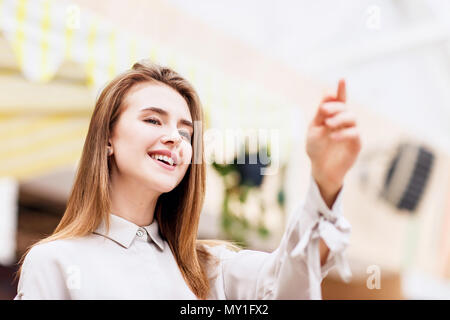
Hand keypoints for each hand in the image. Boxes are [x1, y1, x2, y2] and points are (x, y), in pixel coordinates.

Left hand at [306, 79, 361, 205]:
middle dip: (335, 106)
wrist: (320, 168)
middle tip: (324, 110)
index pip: (339, 100)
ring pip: (352, 118)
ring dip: (340, 118)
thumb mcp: (314, 128)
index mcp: (333, 116)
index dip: (341, 90)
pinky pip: (354, 134)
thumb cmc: (316, 148)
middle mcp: (344, 122)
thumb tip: (327, 92)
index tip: (342, 79)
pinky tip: (332, 136)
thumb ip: (320, 113)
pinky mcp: (356, 143)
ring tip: (328, 123)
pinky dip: (343, 133)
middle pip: (345, 107)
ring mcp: (351, 132)